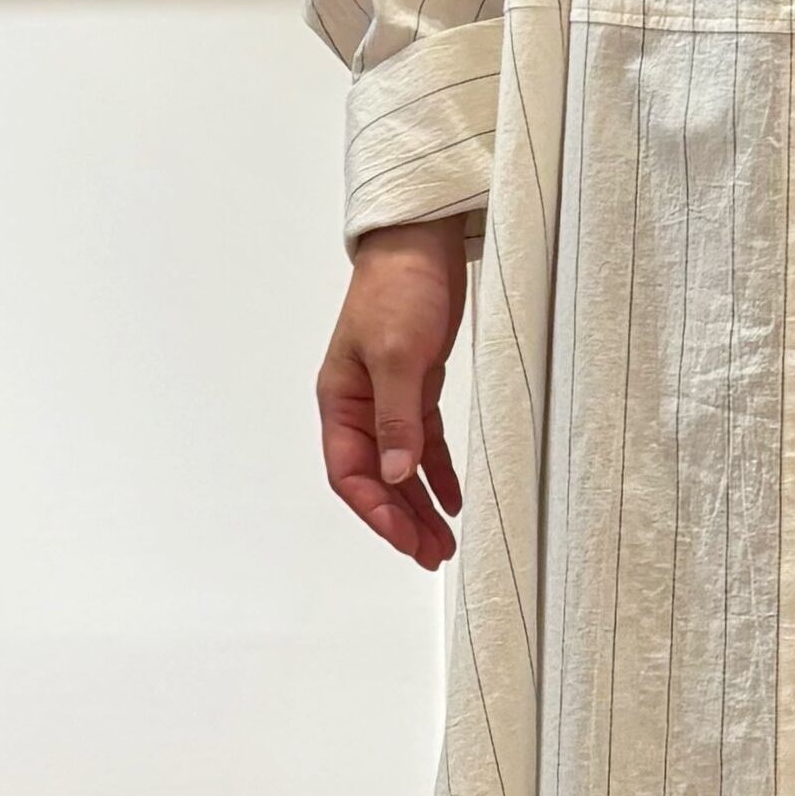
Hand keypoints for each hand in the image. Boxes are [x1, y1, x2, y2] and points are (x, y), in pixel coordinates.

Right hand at [320, 218, 475, 563]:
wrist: (421, 241)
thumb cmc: (399, 289)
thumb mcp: (397, 356)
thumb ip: (397, 418)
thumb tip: (393, 476)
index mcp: (341, 401)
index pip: (349, 473)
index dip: (376, 511)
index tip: (407, 539)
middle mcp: (359, 406)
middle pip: (375, 479)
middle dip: (401, 520)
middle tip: (433, 554)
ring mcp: (388, 398)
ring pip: (401, 467)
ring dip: (420, 504)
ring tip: (445, 541)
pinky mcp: (417, 386)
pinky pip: (423, 442)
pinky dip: (437, 472)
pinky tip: (453, 498)